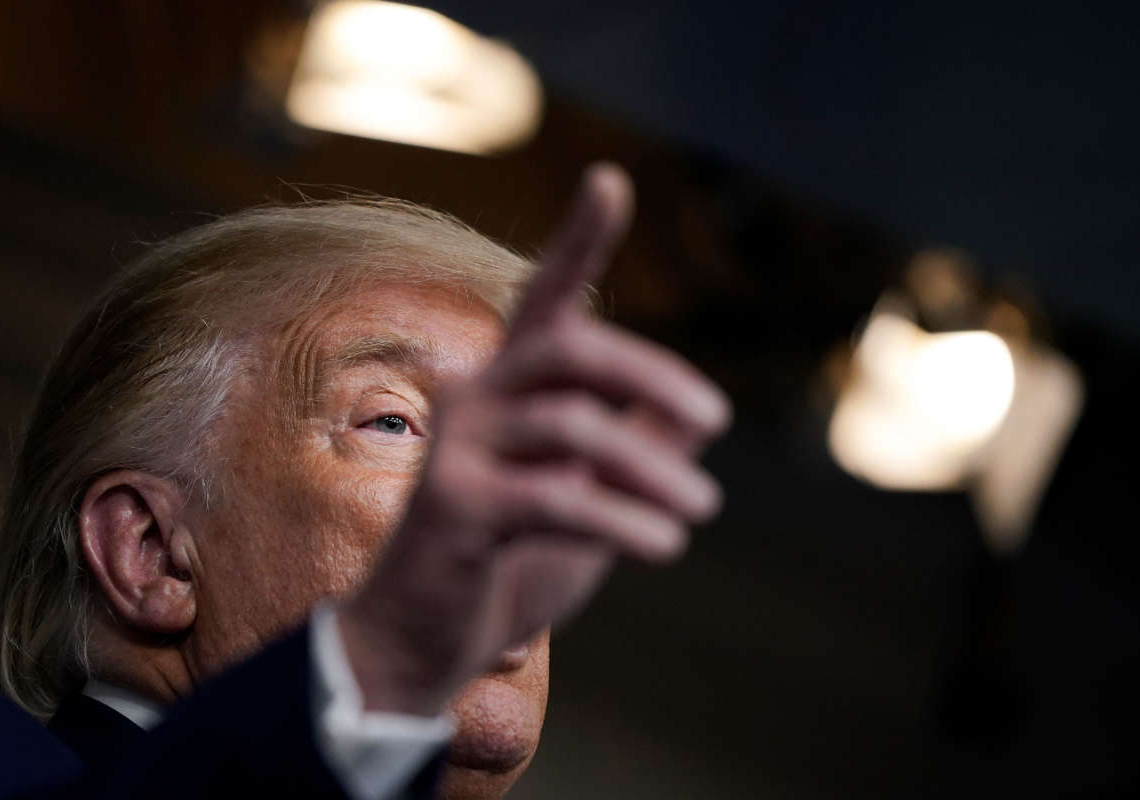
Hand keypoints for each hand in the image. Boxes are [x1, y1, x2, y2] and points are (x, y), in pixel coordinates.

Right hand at [337, 163, 731, 715]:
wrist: (425, 641)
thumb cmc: (510, 561)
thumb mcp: (591, 501)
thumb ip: (635, 452)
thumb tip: (696, 415)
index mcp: (509, 387)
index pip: (543, 300)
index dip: (578, 240)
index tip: (609, 180)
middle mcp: (475, 397)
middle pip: (572, 348)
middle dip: (652, 375)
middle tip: (714, 418)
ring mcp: (457, 447)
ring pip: (575, 427)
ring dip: (653, 469)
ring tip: (701, 509)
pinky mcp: (452, 504)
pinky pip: (557, 496)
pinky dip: (624, 518)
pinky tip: (666, 543)